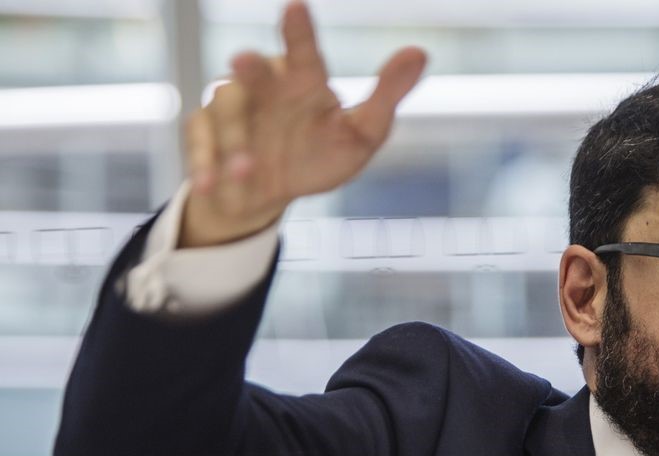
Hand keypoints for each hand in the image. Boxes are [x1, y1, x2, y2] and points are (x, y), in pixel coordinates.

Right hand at [180, 0, 426, 247]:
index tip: (296, 7)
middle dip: (249, 69)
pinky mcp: (204, 135)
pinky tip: (206, 185)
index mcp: (304, 82)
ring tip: (247, 171)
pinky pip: (199, 145)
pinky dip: (203, 165)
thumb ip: (386, 96)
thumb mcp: (362, 134)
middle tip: (241, 63)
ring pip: (226, 115)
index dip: (300, 32)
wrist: (276, 194)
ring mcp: (231, 111)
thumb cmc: (322, 155)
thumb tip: (420, 52)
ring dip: (234, 143)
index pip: (305, 55)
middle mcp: (264, 88)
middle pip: (253, 73)